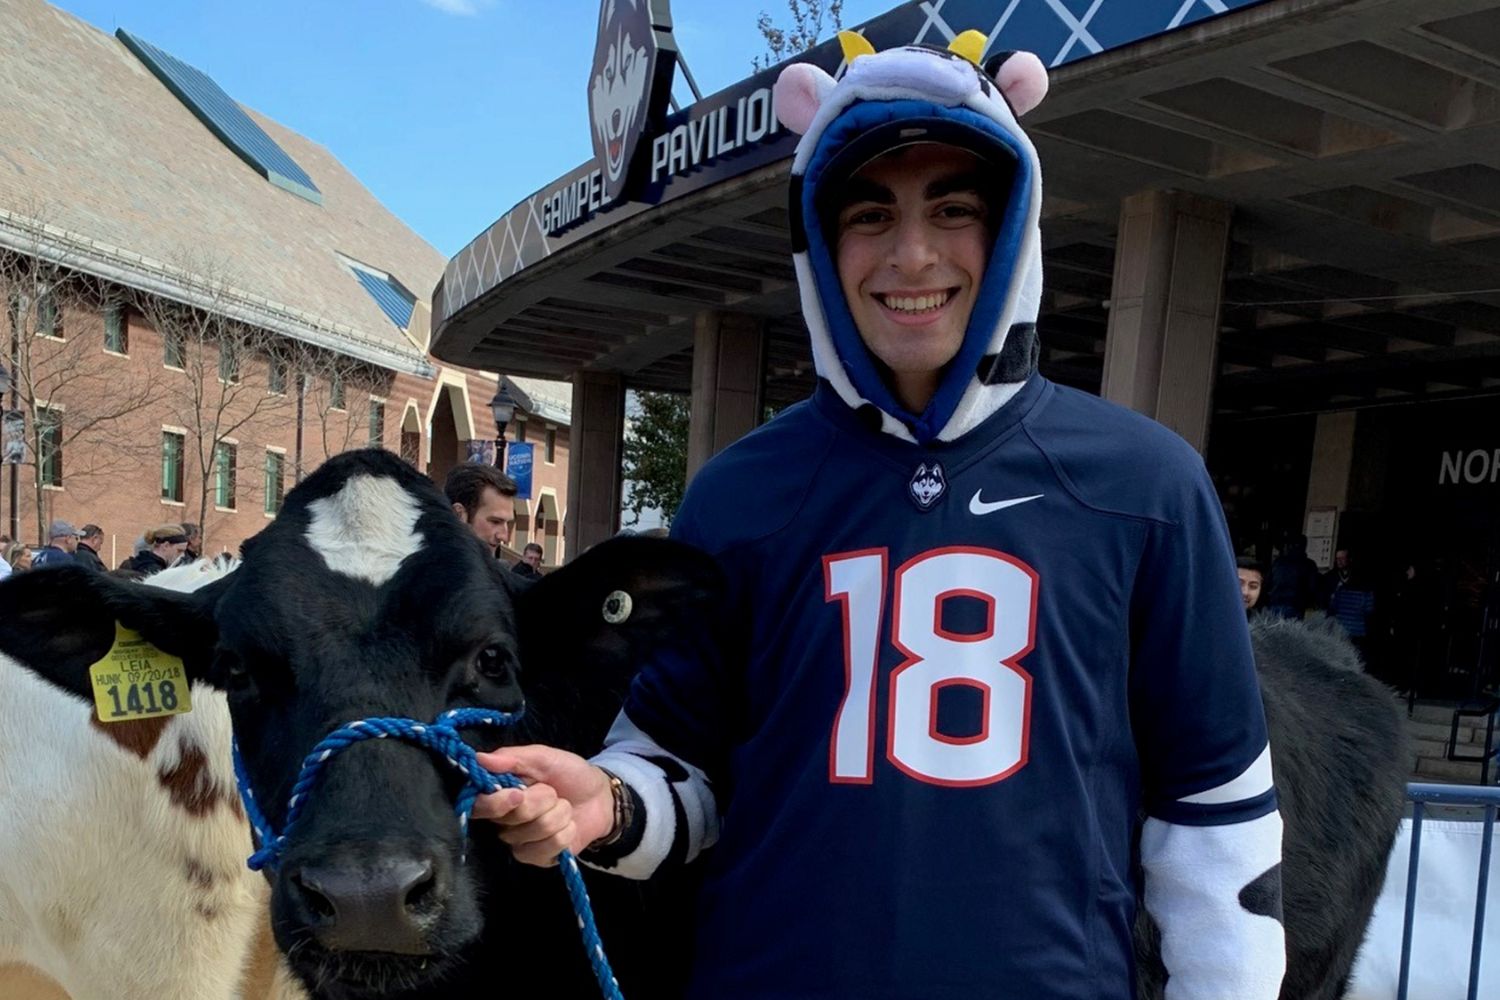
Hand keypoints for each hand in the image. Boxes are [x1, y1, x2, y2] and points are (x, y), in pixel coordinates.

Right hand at [474, 745, 615, 866]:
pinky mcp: (538, 859)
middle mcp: (503, 823)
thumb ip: (511, 757)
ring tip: (564, 807)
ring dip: (559, 813)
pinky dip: (566, 832)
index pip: (478, 806)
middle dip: (542, 799)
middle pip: (512, 818)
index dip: (495, 803)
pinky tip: (568, 826)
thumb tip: (479, 758)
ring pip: (535, 831)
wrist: (600, 796)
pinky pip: (549, 848)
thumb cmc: (568, 773)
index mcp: (499, 795)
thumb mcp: (543, 757)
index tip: (517, 794)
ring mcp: (520, 843)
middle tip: (552, 791)